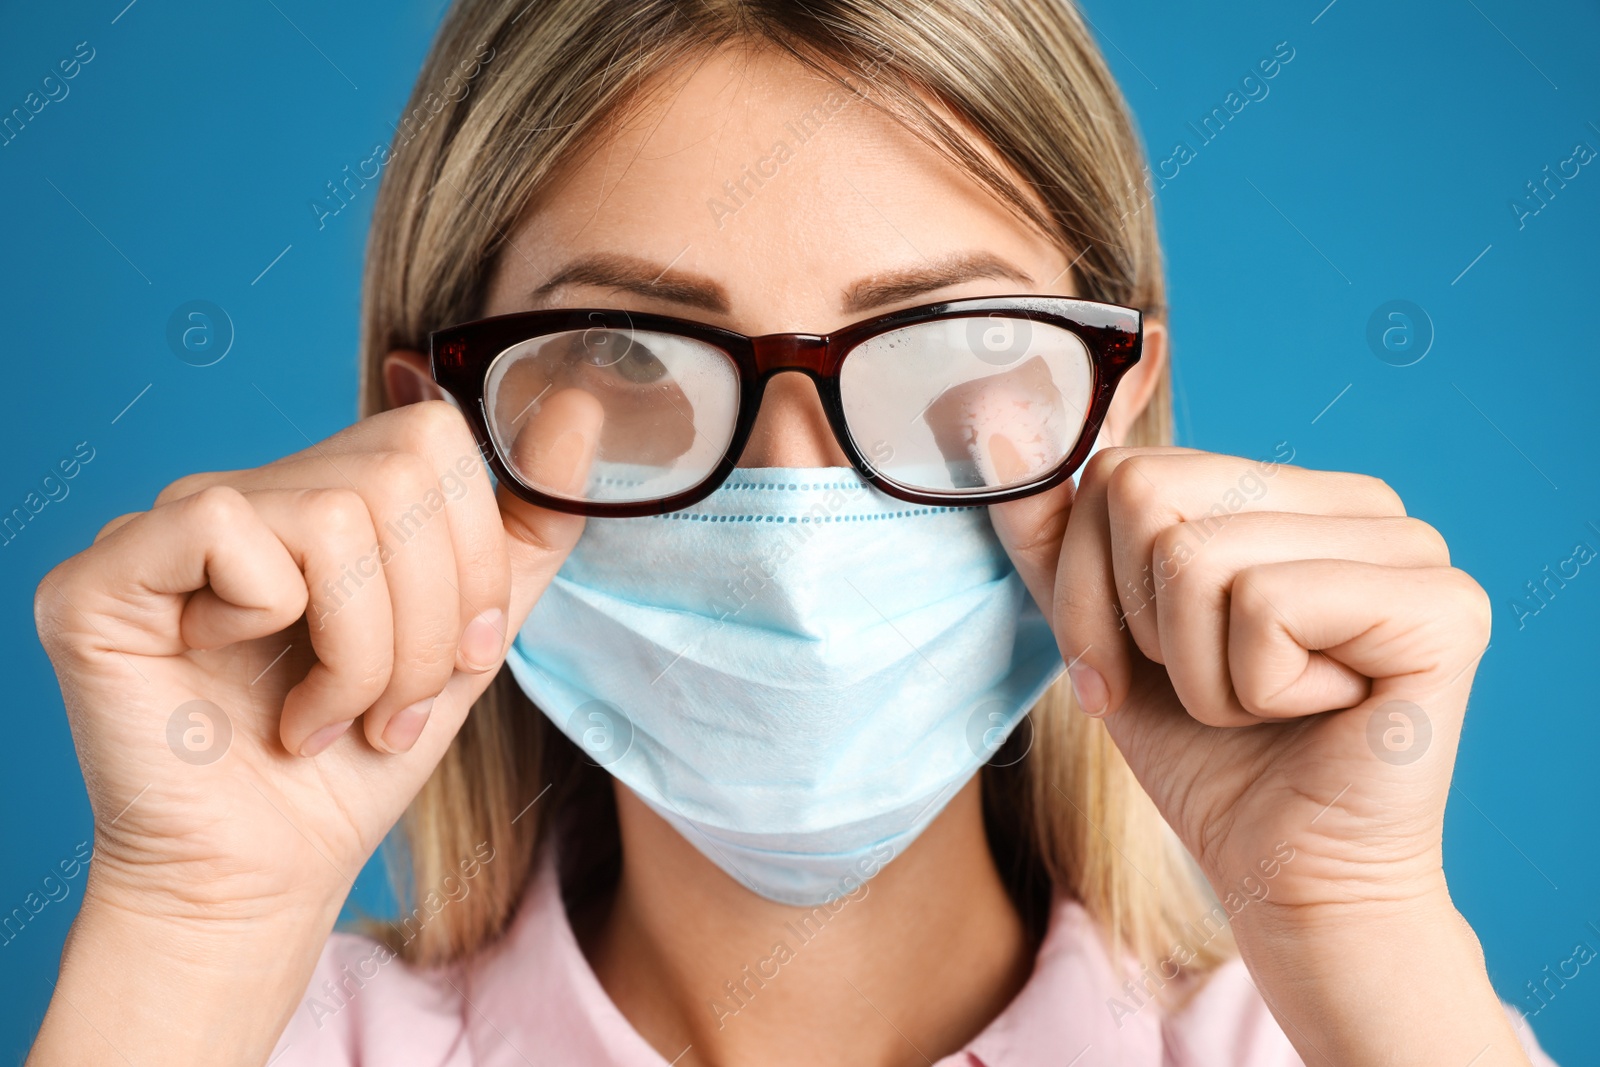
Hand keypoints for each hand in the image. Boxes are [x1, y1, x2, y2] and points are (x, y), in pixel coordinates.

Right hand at [34, 397, 595, 923]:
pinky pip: (229, 529)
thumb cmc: (361, 758)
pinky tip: (250, 693)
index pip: (437, 436)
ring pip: (336, 517)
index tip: (459, 655)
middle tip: (394, 710)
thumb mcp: (472, 635)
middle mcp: (249, 492)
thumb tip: (580, 407)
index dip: (474, 553)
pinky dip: (270, 626)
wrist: (270, 872)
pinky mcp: (105, 573)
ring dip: (364, 653)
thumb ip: (527, 526)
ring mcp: (168, 523)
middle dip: (428, 622)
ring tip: (333, 719)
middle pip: (400, 474)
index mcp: (329, 497)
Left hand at [991, 445, 1539, 1062]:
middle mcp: (1358, 503)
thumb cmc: (1204, 756)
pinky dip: (1253, 689)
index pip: (1120, 471)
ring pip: (1195, 557)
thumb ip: (1054, 532)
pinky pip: (1265, 606)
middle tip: (1207, 692)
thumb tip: (999, 426)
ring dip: (1197, 671)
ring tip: (1266, 705)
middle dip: (1135, 626)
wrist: (1285, 876)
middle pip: (1145, 499)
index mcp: (1288, 493)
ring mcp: (1411, 546)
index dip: (1087, 585)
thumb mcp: (1102, 632)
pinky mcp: (1442, 606)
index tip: (1121, 668)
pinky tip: (1317, 713)